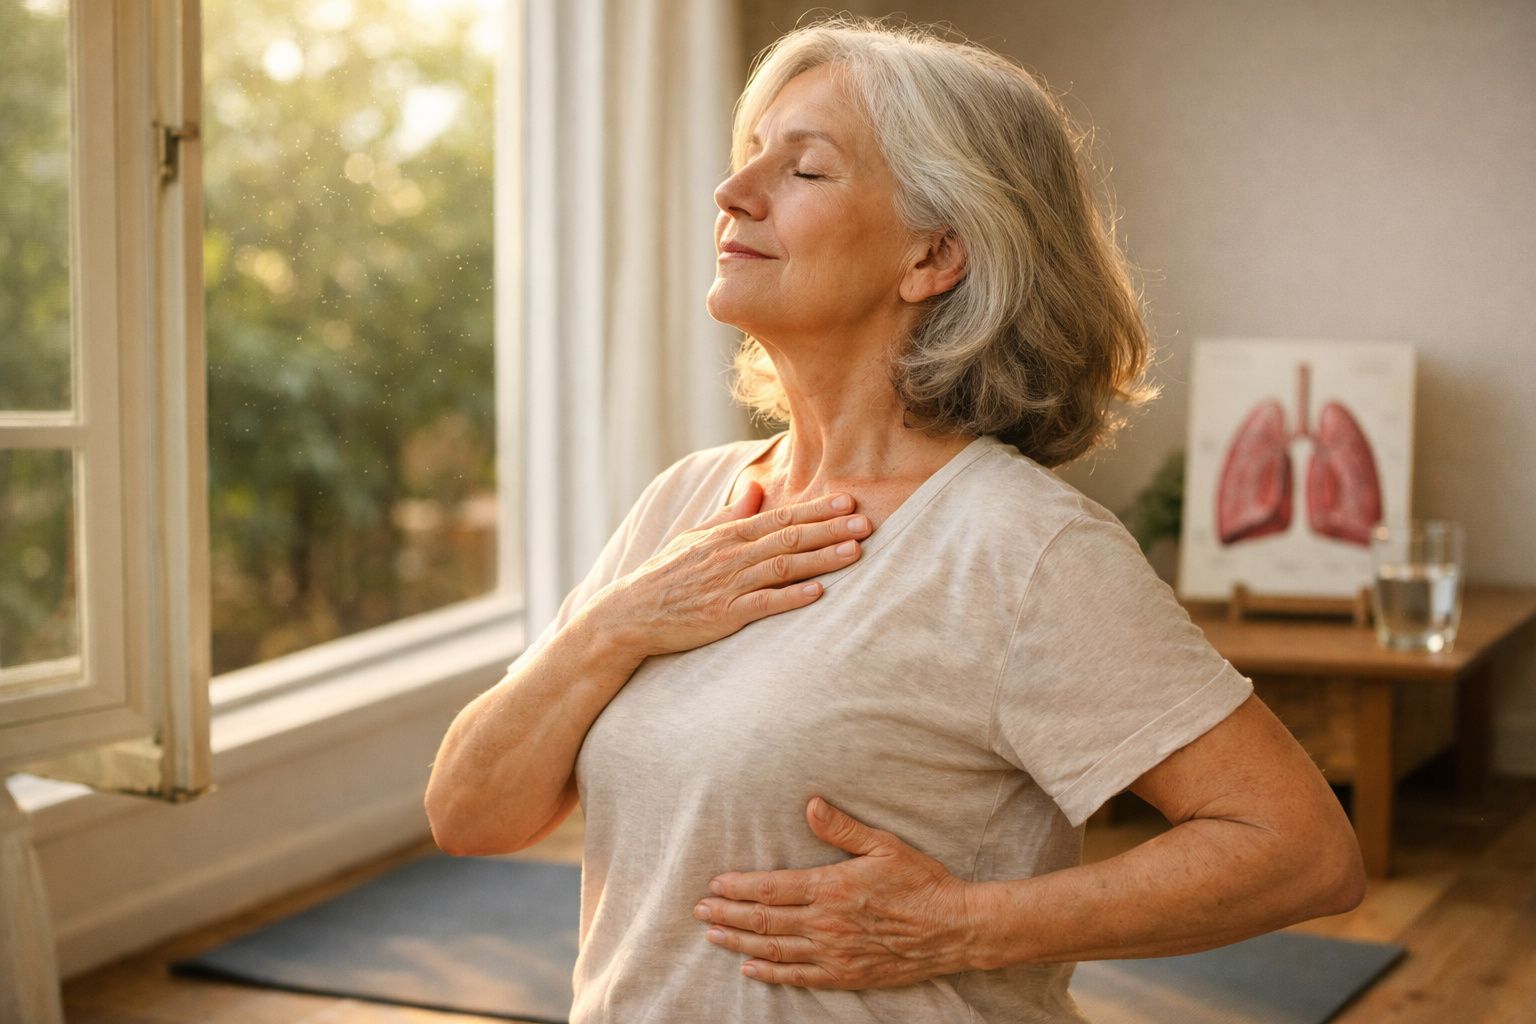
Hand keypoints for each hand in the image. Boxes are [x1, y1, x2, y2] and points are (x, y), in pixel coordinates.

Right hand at [599, 483, 871, 657]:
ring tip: (855, 552)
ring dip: (821, 559)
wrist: (631, 613)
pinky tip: (818, 592)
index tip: (849, 500)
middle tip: (867, 522)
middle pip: (790, 538)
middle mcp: (731, 556)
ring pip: (783, 567)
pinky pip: (763, 604)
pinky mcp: (724, 615)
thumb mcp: (695, 537)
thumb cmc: (665, 574)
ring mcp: (728, 585)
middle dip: (831, 529)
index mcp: (727, 535)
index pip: (781, 517)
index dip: (817, 509)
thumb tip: (758, 489)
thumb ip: (730, 515)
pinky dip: (791, 597)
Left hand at [693, 797, 975, 988]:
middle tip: (699, 911)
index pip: (771, 889)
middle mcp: (826, 924)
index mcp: (831, 888)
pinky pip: (799, 976)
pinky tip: (751, 969)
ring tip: (714, 936)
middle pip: (764, 921)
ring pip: (775, 949)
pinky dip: (771, 973)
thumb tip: (811, 805)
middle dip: (728, 914)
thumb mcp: (883, 845)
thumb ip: (842, 829)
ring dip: (740, 943)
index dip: (738, 887)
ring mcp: (834, 953)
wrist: (953, 928)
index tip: (714, 884)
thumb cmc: (921, 882)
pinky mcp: (846, 974)